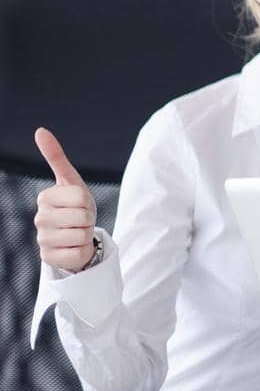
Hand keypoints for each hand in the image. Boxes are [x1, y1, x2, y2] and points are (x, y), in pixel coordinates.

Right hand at [34, 127, 97, 272]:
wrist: (76, 234)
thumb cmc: (75, 205)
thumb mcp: (70, 180)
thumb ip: (55, 156)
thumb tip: (40, 130)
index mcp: (44, 198)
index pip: (81, 196)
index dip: (88, 201)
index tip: (79, 203)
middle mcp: (39, 220)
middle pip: (82, 215)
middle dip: (89, 217)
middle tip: (80, 219)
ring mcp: (42, 241)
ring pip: (82, 234)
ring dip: (87, 234)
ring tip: (78, 231)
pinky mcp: (50, 260)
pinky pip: (79, 253)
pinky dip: (83, 251)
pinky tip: (73, 248)